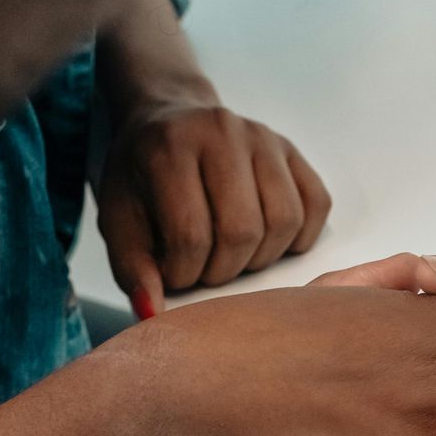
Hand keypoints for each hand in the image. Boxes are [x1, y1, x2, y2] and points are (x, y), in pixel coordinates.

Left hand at [99, 99, 330, 315]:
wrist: (168, 121)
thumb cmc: (143, 175)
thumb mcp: (119, 218)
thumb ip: (132, 267)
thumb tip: (154, 314)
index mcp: (170, 147)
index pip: (190, 235)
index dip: (183, 273)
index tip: (173, 273)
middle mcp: (222, 132)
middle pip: (242, 232)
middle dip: (223, 270)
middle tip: (204, 268)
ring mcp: (263, 138)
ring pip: (285, 223)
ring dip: (260, 258)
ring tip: (232, 254)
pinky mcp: (292, 150)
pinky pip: (316, 206)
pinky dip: (298, 237)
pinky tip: (267, 240)